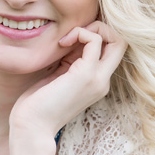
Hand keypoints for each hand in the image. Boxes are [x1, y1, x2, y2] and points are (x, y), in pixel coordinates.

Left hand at [10, 21, 126, 136]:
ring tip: (66, 39)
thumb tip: (73, 36)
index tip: (70, 40)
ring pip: (116, 39)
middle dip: (100, 28)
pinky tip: (62, 43)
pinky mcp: (86, 75)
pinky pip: (95, 41)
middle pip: (122, 43)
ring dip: (91, 29)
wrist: (32, 126)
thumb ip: (71, 58)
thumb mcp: (59, 75)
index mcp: (97, 81)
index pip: (113, 49)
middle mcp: (103, 81)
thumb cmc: (38, 103)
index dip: (97, 35)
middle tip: (73, 34)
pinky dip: (80, 33)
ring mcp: (97, 79)